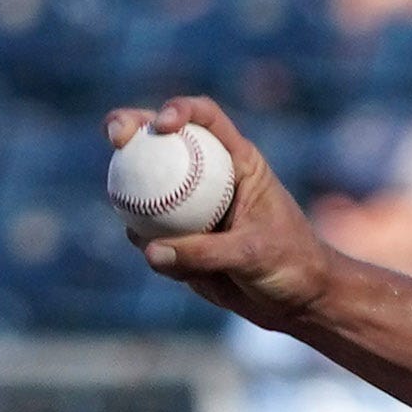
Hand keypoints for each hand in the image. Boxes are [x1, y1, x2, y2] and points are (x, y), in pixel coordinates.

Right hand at [103, 96, 335, 325]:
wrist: (297, 302)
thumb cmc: (291, 264)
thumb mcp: (253, 254)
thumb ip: (204, 253)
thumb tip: (149, 250)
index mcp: (237, 161)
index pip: (206, 118)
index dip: (181, 109)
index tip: (162, 124)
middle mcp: (209, 176)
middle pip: (162, 140)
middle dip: (131, 126)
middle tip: (114, 136)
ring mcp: (191, 207)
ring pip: (148, 188)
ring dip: (128, 190)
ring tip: (126, 211)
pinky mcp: (180, 238)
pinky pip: (152, 236)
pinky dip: (147, 243)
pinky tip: (158, 260)